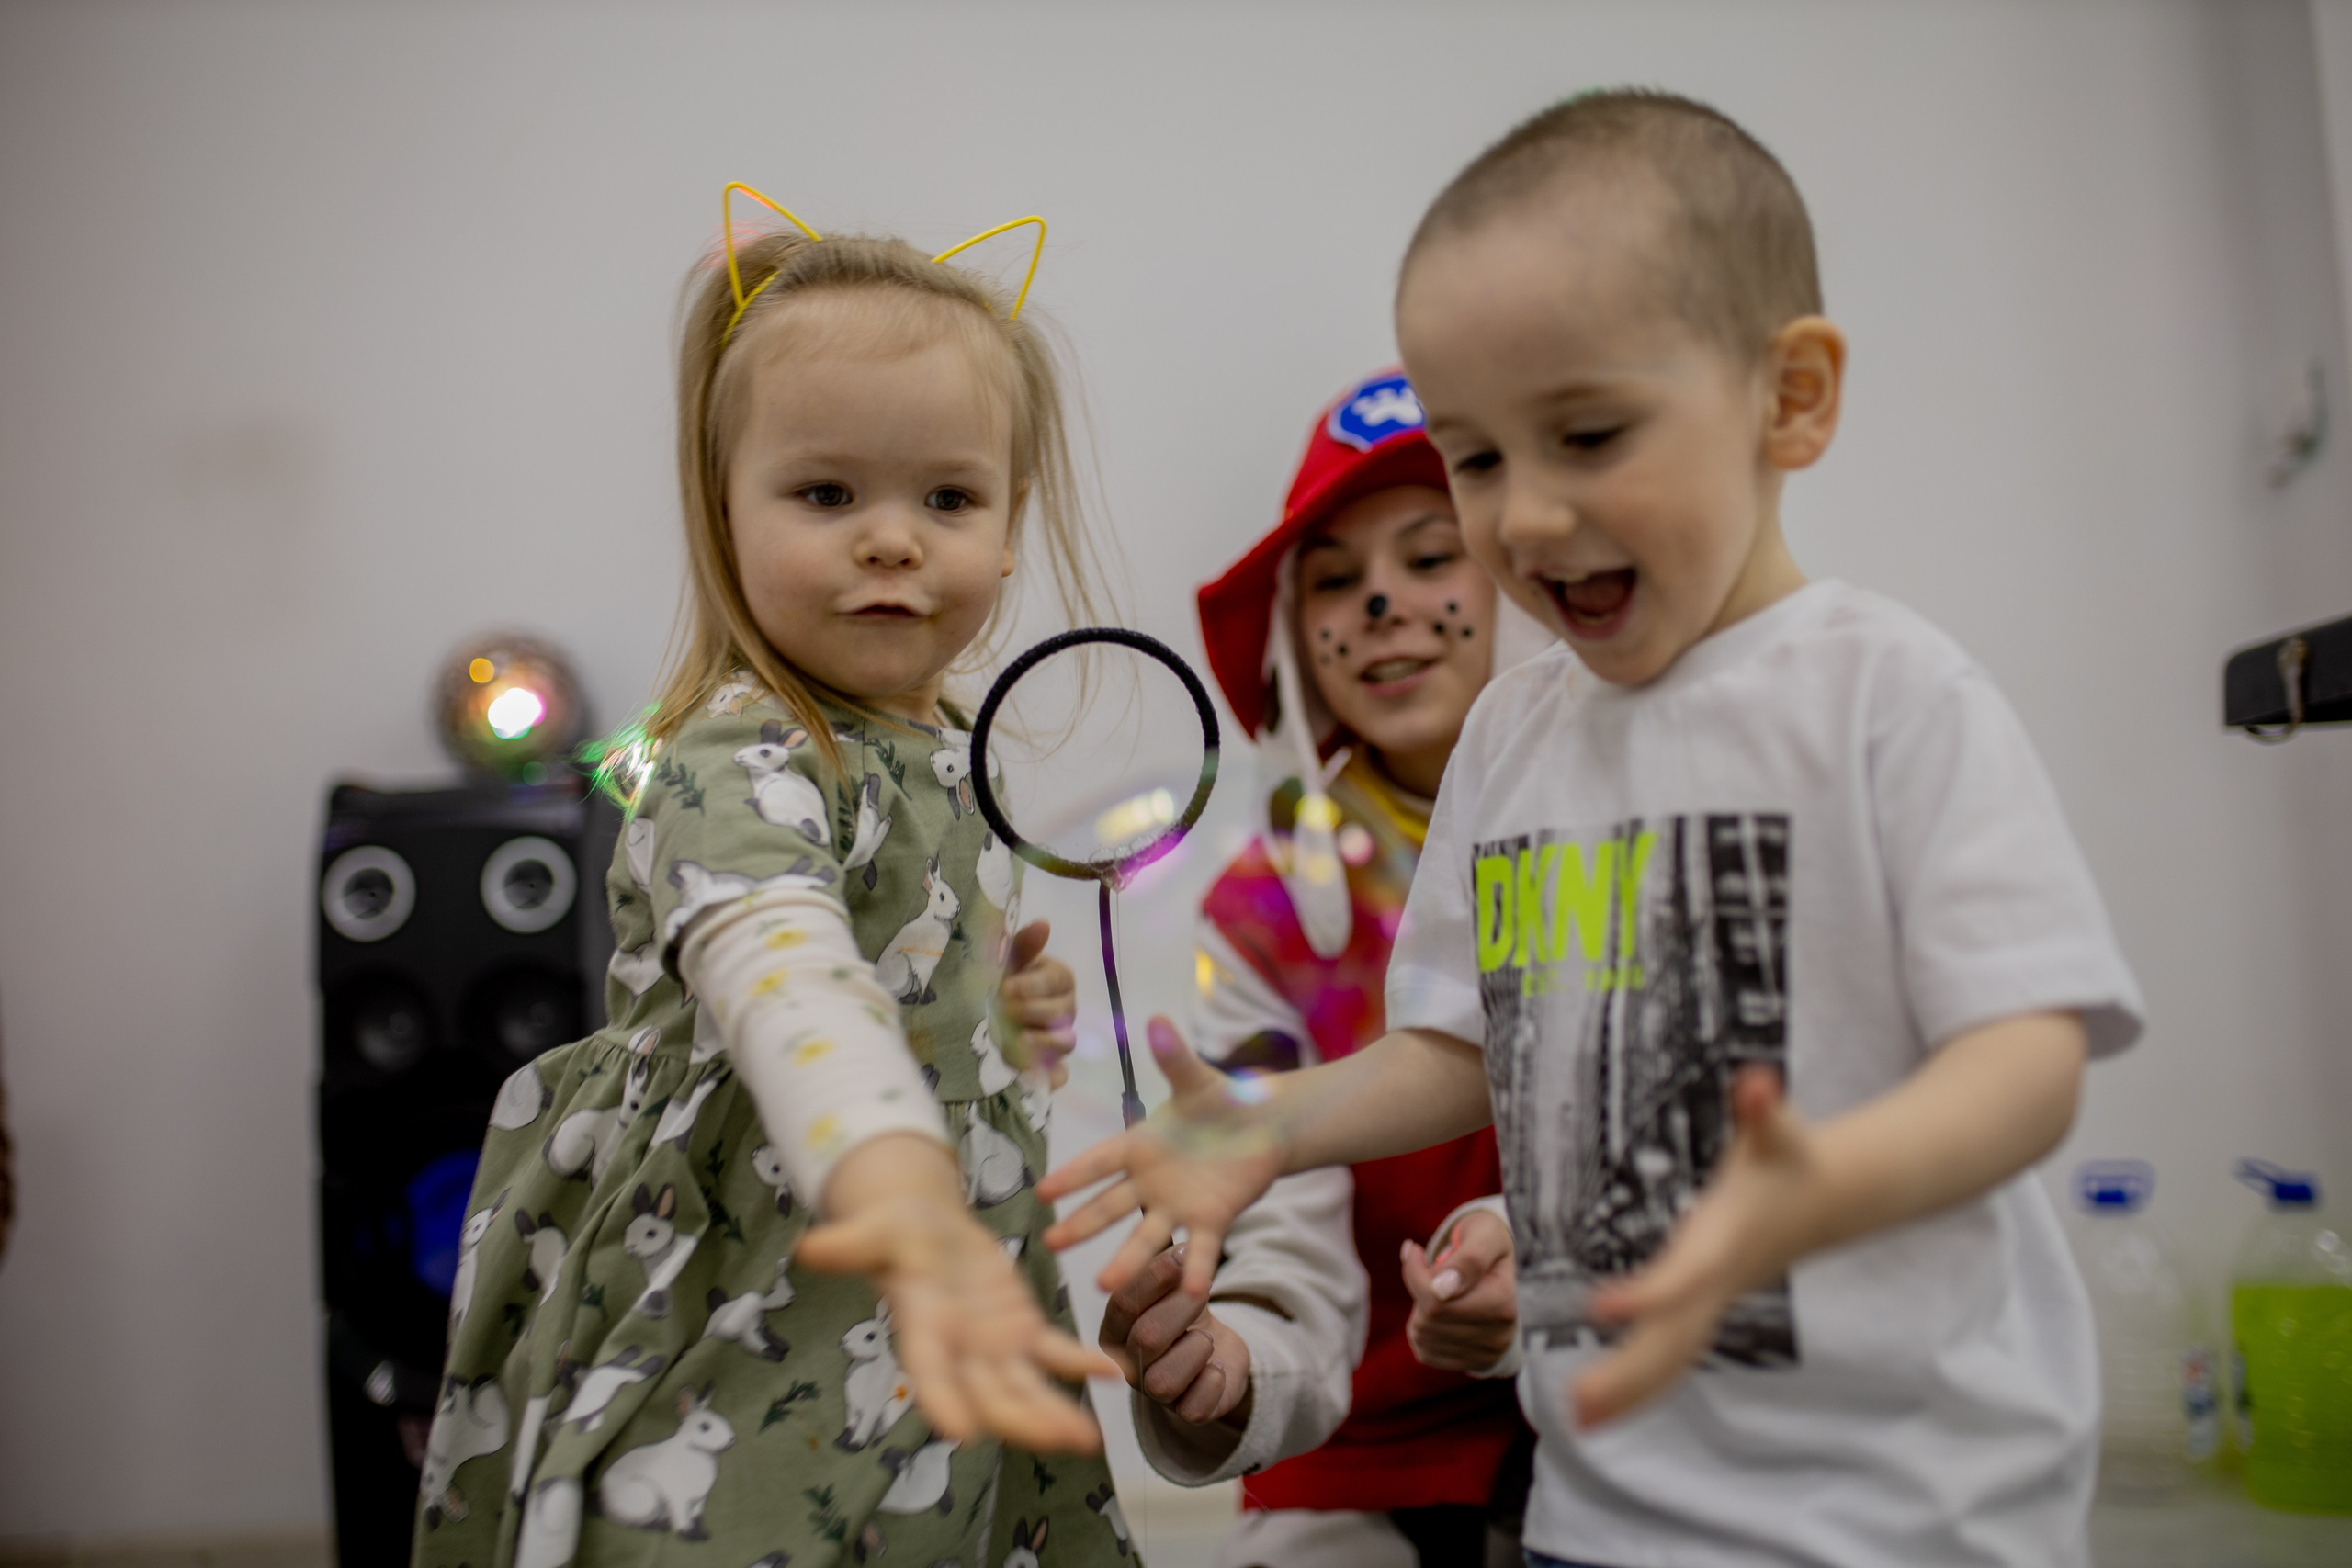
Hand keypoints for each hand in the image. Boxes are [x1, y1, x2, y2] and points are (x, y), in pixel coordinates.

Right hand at [798, 1134, 1116, 1451]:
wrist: (922, 1226)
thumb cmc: (894, 1230)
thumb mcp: (875, 1229)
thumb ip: (848, 1244)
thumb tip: (807, 1247)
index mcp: (921, 1327)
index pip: (930, 1371)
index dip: (945, 1401)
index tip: (962, 1433)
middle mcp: (959, 1348)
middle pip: (989, 1393)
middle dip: (1024, 1420)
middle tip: (1060, 1439)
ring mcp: (992, 1343)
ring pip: (1025, 1387)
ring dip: (1055, 1412)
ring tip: (1088, 1437)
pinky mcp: (1020, 1328)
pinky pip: (1054, 1351)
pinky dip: (1080, 1363)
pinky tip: (1113, 1372)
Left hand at [999, 919, 1075, 1088]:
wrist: (980, 1016)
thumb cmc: (998, 982)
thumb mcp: (1005, 963)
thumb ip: (1023, 946)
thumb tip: (1043, 923)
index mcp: (1058, 979)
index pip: (1059, 979)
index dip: (1034, 984)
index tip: (1007, 987)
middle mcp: (1065, 1009)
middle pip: (1064, 1012)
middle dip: (1033, 1011)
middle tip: (1003, 1009)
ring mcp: (1060, 1039)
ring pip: (1066, 1042)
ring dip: (1042, 1041)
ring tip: (1015, 1039)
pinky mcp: (1050, 1067)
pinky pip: (1060, 1074)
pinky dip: (1050, 1076)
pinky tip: (1031, 1072)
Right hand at [1039, 1016, 1284, 1299]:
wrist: (1265, 1125)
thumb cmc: (1223, 1099)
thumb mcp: (1198, 1079)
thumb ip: (1175, 1058)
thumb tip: (1156, 1021)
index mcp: (1141, 1144)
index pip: (1099, 1161)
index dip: (1072, 1176)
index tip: (1040, 1193)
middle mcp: (1151, 1180)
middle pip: (1109, 1205)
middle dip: (1081, 1224)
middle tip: (1050, 1245)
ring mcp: (1178, 1204)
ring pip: (1147, 1235)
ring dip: (1126, 1260)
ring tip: (1105, 1286)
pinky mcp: (1212, 1219)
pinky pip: (1201, 1248)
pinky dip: (1195, 1269)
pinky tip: (1190, 1293)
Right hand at [1099, 1243, 1254, 1426]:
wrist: (1214, 1350)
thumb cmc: (1183, 1307)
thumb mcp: (1172, 1278)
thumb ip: (1160, 1250)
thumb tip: (1151, 1200)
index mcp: (1115, 1325)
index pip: (1124, 1301)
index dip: (1153, 1277)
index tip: (1181, 1254)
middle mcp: (1127, 1362)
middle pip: (1147, 1336)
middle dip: (1181, 1308)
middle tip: (1202, 1291)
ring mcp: (1153, 1392)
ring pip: (1164, 1378)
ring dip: (1194, 1349)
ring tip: (1206, 1336)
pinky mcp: (1184, 1412)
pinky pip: (1193, 1408)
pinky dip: (1210, 1383)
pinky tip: (1218, 1367)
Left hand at [1401, 1207, 1517, 1372]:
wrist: (1498, 1267)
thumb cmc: (1486, 1242)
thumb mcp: (1484, 1234)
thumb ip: (1469, 1258)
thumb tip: (1441, 1288)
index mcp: (1503, 1303)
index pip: (1435, 1298)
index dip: (1415, 1272)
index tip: (1414, 1250)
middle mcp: (1498, 1335)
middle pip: (1428, 1318)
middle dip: (1420, 1289)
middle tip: (1433, 1271)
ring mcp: (1485, 1355)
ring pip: (1422, 1335)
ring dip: (1420, 1309)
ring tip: (1440, 1291)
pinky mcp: (1470, 1365)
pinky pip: (1424, 1351)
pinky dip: (1422, 1329)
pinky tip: (1438, 1313)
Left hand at [1574, 1067, 1821, 1427]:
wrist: (1829, 1195)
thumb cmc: (1791, 1156)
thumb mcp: (1779, 1127)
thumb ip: (1763, 1108)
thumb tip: (1758, 1080)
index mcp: (1723, 1244)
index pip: (1681, 1277)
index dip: (1645, 1294)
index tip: (1598, 1308)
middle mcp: (1716, 1283)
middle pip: (1671, 1339)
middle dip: (1627, 1373)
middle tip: (1576, 1406)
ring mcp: (1715, 1302)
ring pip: (1672, 1357)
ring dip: (1629, 1390)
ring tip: (1576, 1420)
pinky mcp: (1708, 1307)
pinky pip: (1675, 1354)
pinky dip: (1643, 1382)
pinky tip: (1603, 1407)